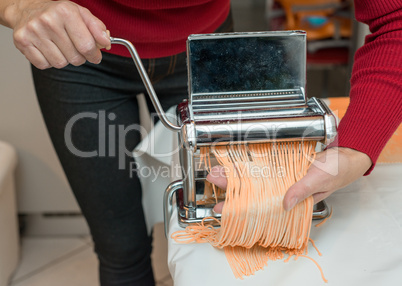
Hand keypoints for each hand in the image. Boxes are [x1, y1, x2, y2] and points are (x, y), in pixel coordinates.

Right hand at [6, 0, 109, 68]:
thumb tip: (106, 43)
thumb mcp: (81, 14)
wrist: (26, 9)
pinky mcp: (22, 42)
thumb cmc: (57, 14)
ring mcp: (33, 32)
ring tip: (60, 46)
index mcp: (66, 12)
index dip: (95, 55)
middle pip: (75, 58)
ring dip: (64, 59)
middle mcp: (48, 21)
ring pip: (60, 64)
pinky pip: (44, 65)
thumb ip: (97, 28)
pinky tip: (48, 49)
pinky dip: (49, 61)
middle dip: (80, 57)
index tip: (95, 56)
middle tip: (75, 48)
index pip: (87, 46)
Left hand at [207, 147, 371, 212]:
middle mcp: (283, 189)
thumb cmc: (339, 170)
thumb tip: (284, 204)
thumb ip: (302, 190)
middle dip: (231, 186)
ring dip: (237, 174)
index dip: (241, 208)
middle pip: (252, 190)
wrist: (347, 153)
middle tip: (212, 179)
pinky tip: (235, 161)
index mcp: (292, 200)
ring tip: (218, 170)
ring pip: (254, 177)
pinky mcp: (283, 162)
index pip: (260, 207)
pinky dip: (250, 162)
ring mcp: (282, 175)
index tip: (221, 208)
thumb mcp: (320, 180)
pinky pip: (264, 163)